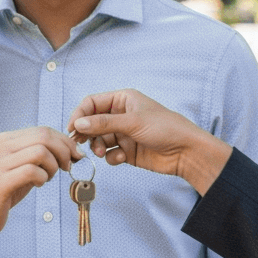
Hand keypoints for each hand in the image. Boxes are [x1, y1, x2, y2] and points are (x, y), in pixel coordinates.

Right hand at [0, 126, 80, 239]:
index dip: (64, 141)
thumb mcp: (22, 169)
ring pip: (40, 151)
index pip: (43, 130)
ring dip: (53, 166)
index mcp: (5, 140)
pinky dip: (42, 178)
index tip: (75, 155)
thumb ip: (39, 156)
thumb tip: (70, 149)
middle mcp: (0, 147)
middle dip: (64, 151)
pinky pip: (31, 171)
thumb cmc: (4, 194)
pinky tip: (38, 185)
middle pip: (44, 136)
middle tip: (67, 167)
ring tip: (48, 178)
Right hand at [69, 89, 230, 192]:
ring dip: (98, 147)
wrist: (186, 152)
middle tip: (80, 143)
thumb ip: (103, 123)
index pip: (92, 103)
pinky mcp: (128, 151)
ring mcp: (124, 133)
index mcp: (122, 100)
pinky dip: (111, 157)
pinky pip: (110, 153)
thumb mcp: (132, 122)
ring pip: (99, 139)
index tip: (72, 128)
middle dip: (87, 133)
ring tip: (102, 153)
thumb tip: (78, 123)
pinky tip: (121, 158)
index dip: (80, 114)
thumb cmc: (165, 128)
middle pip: (93, 122)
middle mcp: (121, 115)